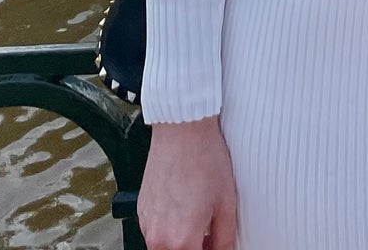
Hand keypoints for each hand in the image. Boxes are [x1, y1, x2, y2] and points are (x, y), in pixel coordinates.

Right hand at [138, 117, 237, 249]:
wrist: (182, 130)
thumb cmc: (204, 159)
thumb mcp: (226, 202)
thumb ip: (225, 238)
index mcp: (181, 240)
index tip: (214, 245)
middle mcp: (158, 237)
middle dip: (194, 248)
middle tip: (208, 236)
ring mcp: (146, 224)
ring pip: (163, 247)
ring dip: (179, 241)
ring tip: (197, 217)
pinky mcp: (141, 210)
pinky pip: (154, 231)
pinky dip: (168, 227)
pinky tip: (183, 206)